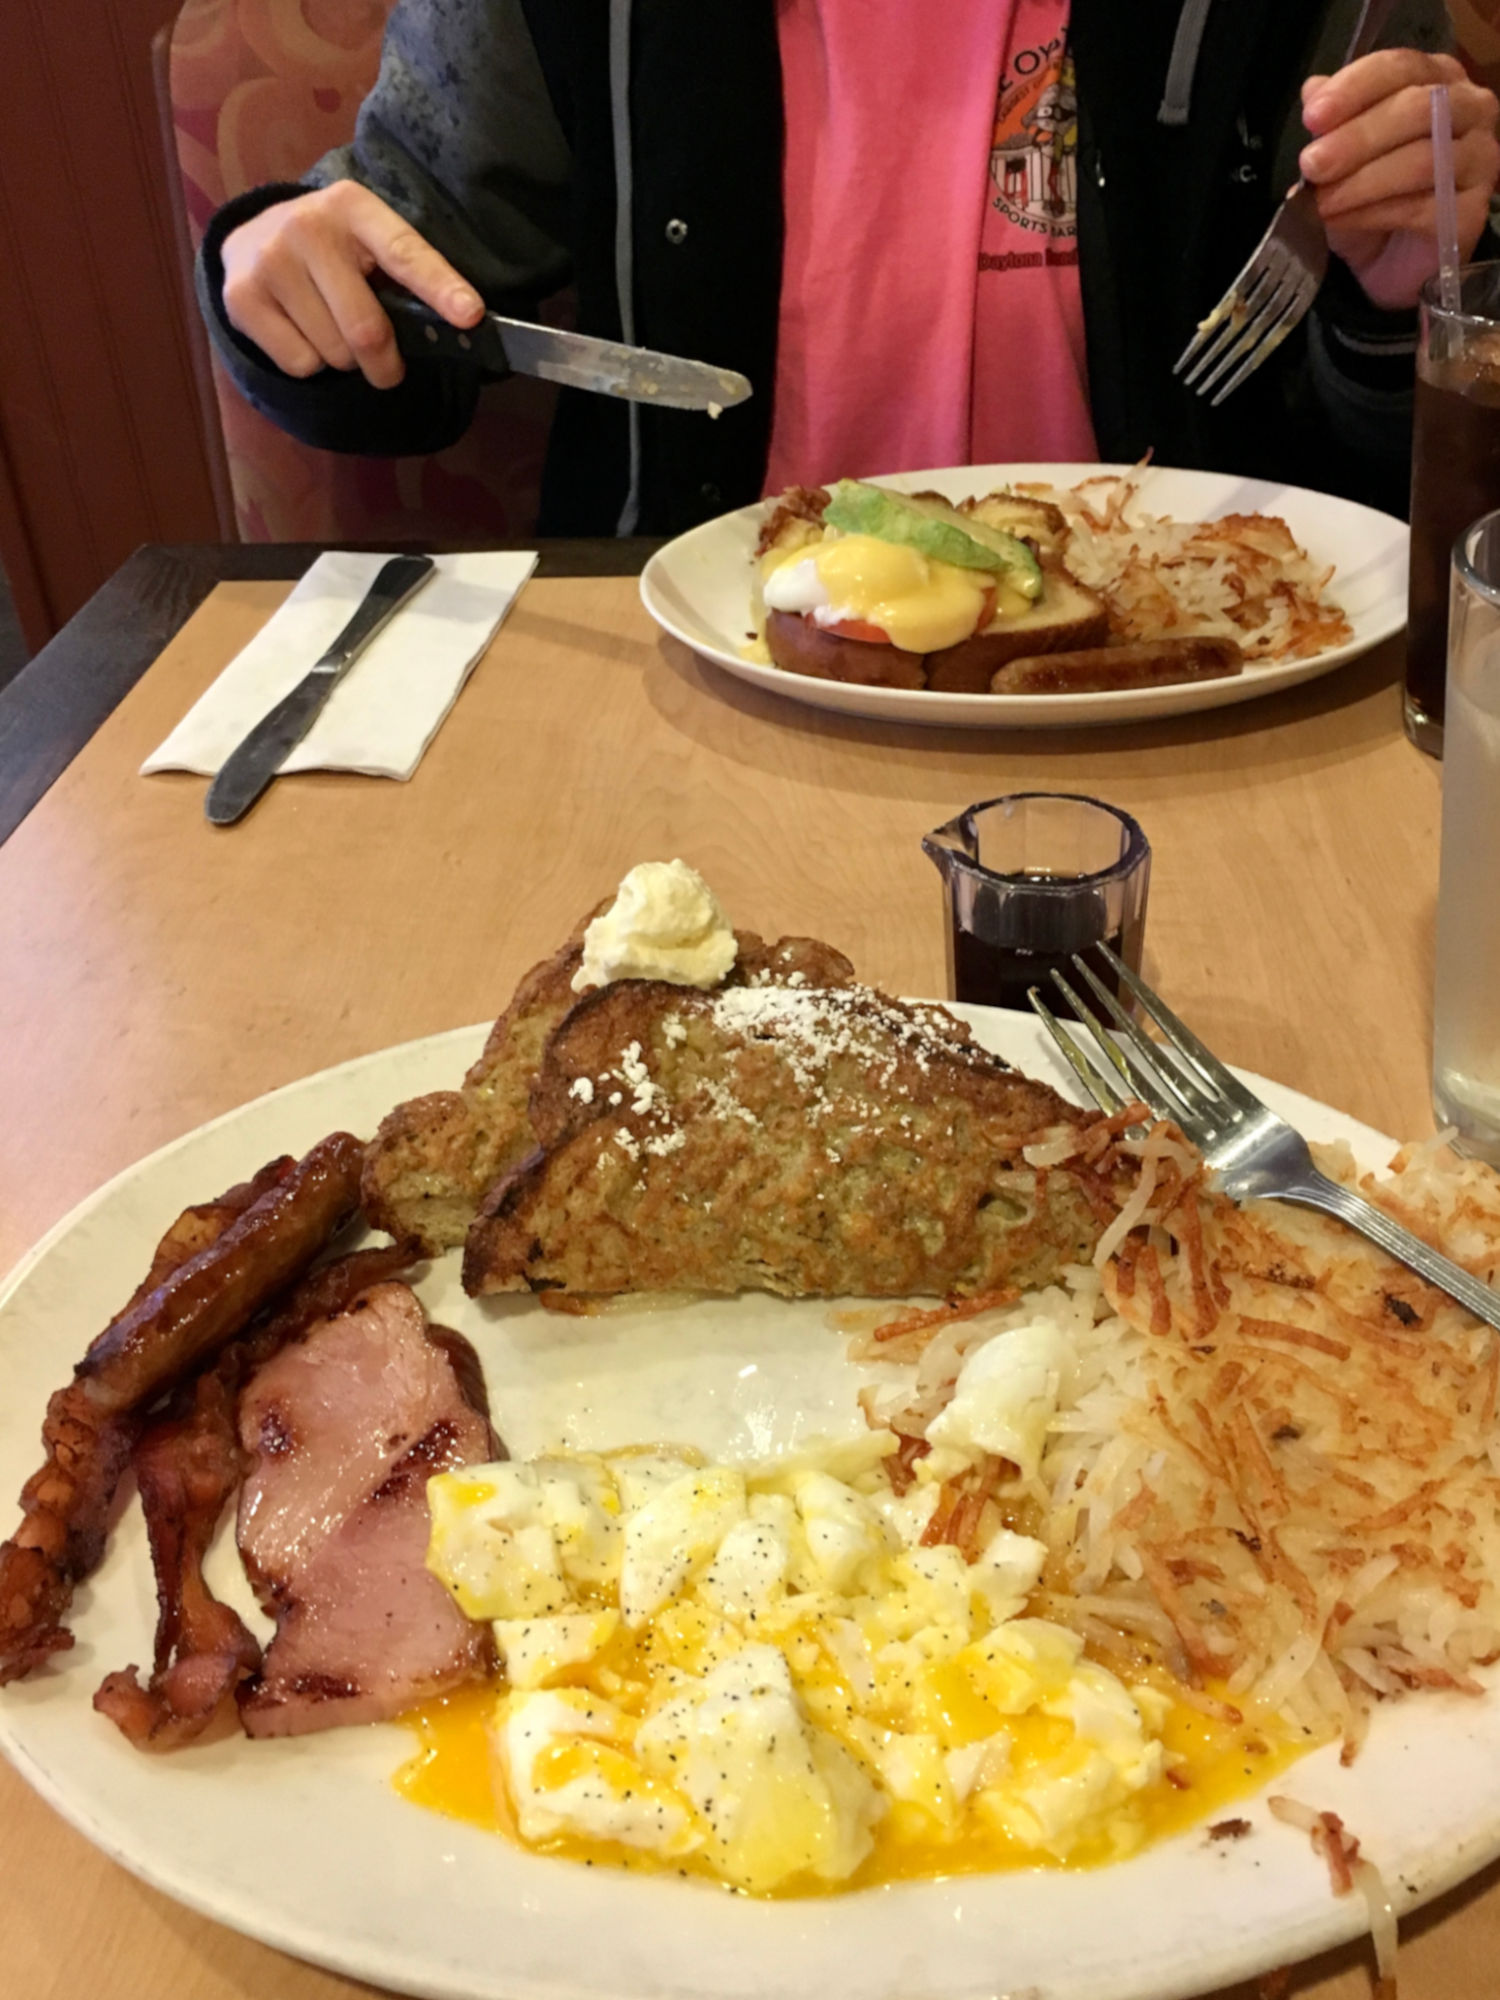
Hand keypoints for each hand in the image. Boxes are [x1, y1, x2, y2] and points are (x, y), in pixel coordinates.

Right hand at [220, 181, 482, 388]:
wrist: (251, 237)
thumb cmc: (332, 252)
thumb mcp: (368, 245)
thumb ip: (405, 277)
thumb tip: (460, 324)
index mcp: (352, 207)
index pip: (403, 253)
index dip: (439, 287)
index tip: (470, 315)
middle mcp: (307, 226)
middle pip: (366, 330)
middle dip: (385, 363)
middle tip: (385, 366)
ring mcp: (269, 260)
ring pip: (334, 353)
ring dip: (343, 358)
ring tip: (328, 326)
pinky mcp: (241, 296)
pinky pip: (300, 364)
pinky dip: (310, 363)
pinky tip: (299, 329)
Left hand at [1299, 49, 1499, 311]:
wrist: (1384, 261)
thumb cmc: (1367, 196)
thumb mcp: (1339, 154)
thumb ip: (1332, 119)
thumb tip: (1313, 91)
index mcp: (1437, 80)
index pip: (1400, 67)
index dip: (1354, 89)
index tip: (1313, 117)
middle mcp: (1470, 110)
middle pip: (1418, 108)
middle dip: (1357, 138)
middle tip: (1312, 164)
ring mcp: (1479, 159)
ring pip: (1422, 160)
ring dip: (1362, 181)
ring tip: (1321, 200)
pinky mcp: (1472, 211)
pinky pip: (1423, 207)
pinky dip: (1373, 214)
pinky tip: (1342, 220)